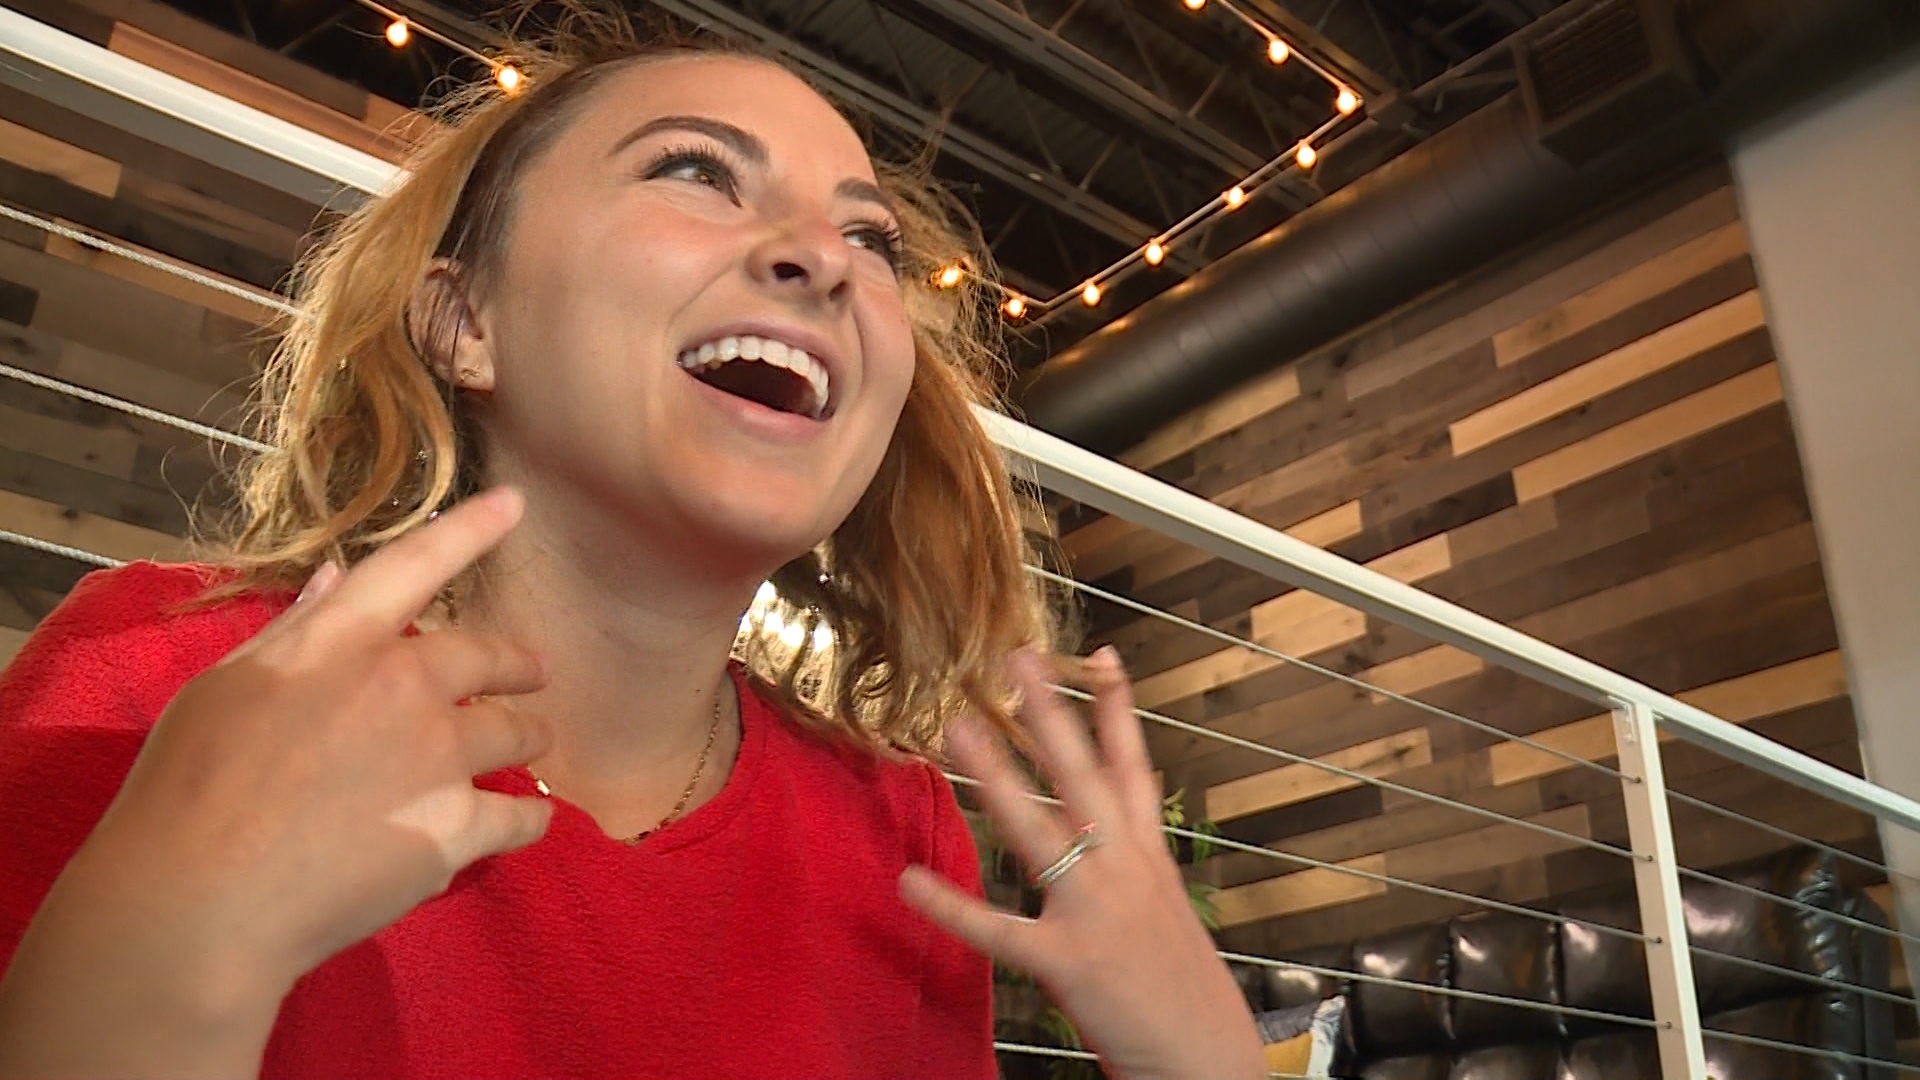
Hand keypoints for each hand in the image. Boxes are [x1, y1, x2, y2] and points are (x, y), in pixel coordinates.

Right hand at [0, 488, 553, 1075]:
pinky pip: (521, 814)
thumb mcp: (225, 688)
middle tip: (534, 672)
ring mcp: (438, 757)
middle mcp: (404, 685)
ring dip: (528, 736)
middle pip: (487, 658)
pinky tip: (530, 820)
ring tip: (535, 745)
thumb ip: (294, 630)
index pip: (415, 565)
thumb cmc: (187, 789)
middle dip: (516, 664)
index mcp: (340, 642)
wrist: (198, 901)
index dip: (470, 530)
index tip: (515, 504)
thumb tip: (339, 577)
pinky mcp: (456, 829)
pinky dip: (528, 817)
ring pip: (517, 733)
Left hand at [901, 649, 1264, 1079]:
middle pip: (1083, 776)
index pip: (1132, 767)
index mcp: (1149, 859)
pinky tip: (910, 881)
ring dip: (996, 776)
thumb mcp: (1168, 915)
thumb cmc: (1185, 993)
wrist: (1210, 1061)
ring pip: (1039, 829)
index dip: (1116, 708)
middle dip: (1048, 714)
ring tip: (959, 728)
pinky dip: (952, 906)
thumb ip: (1133, 873)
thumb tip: (1106, 843)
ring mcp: (1095, 911)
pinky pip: (998, 929)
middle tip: (1014, 660)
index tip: (1100, 653)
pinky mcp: (1067, 961)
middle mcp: (1125, 870)